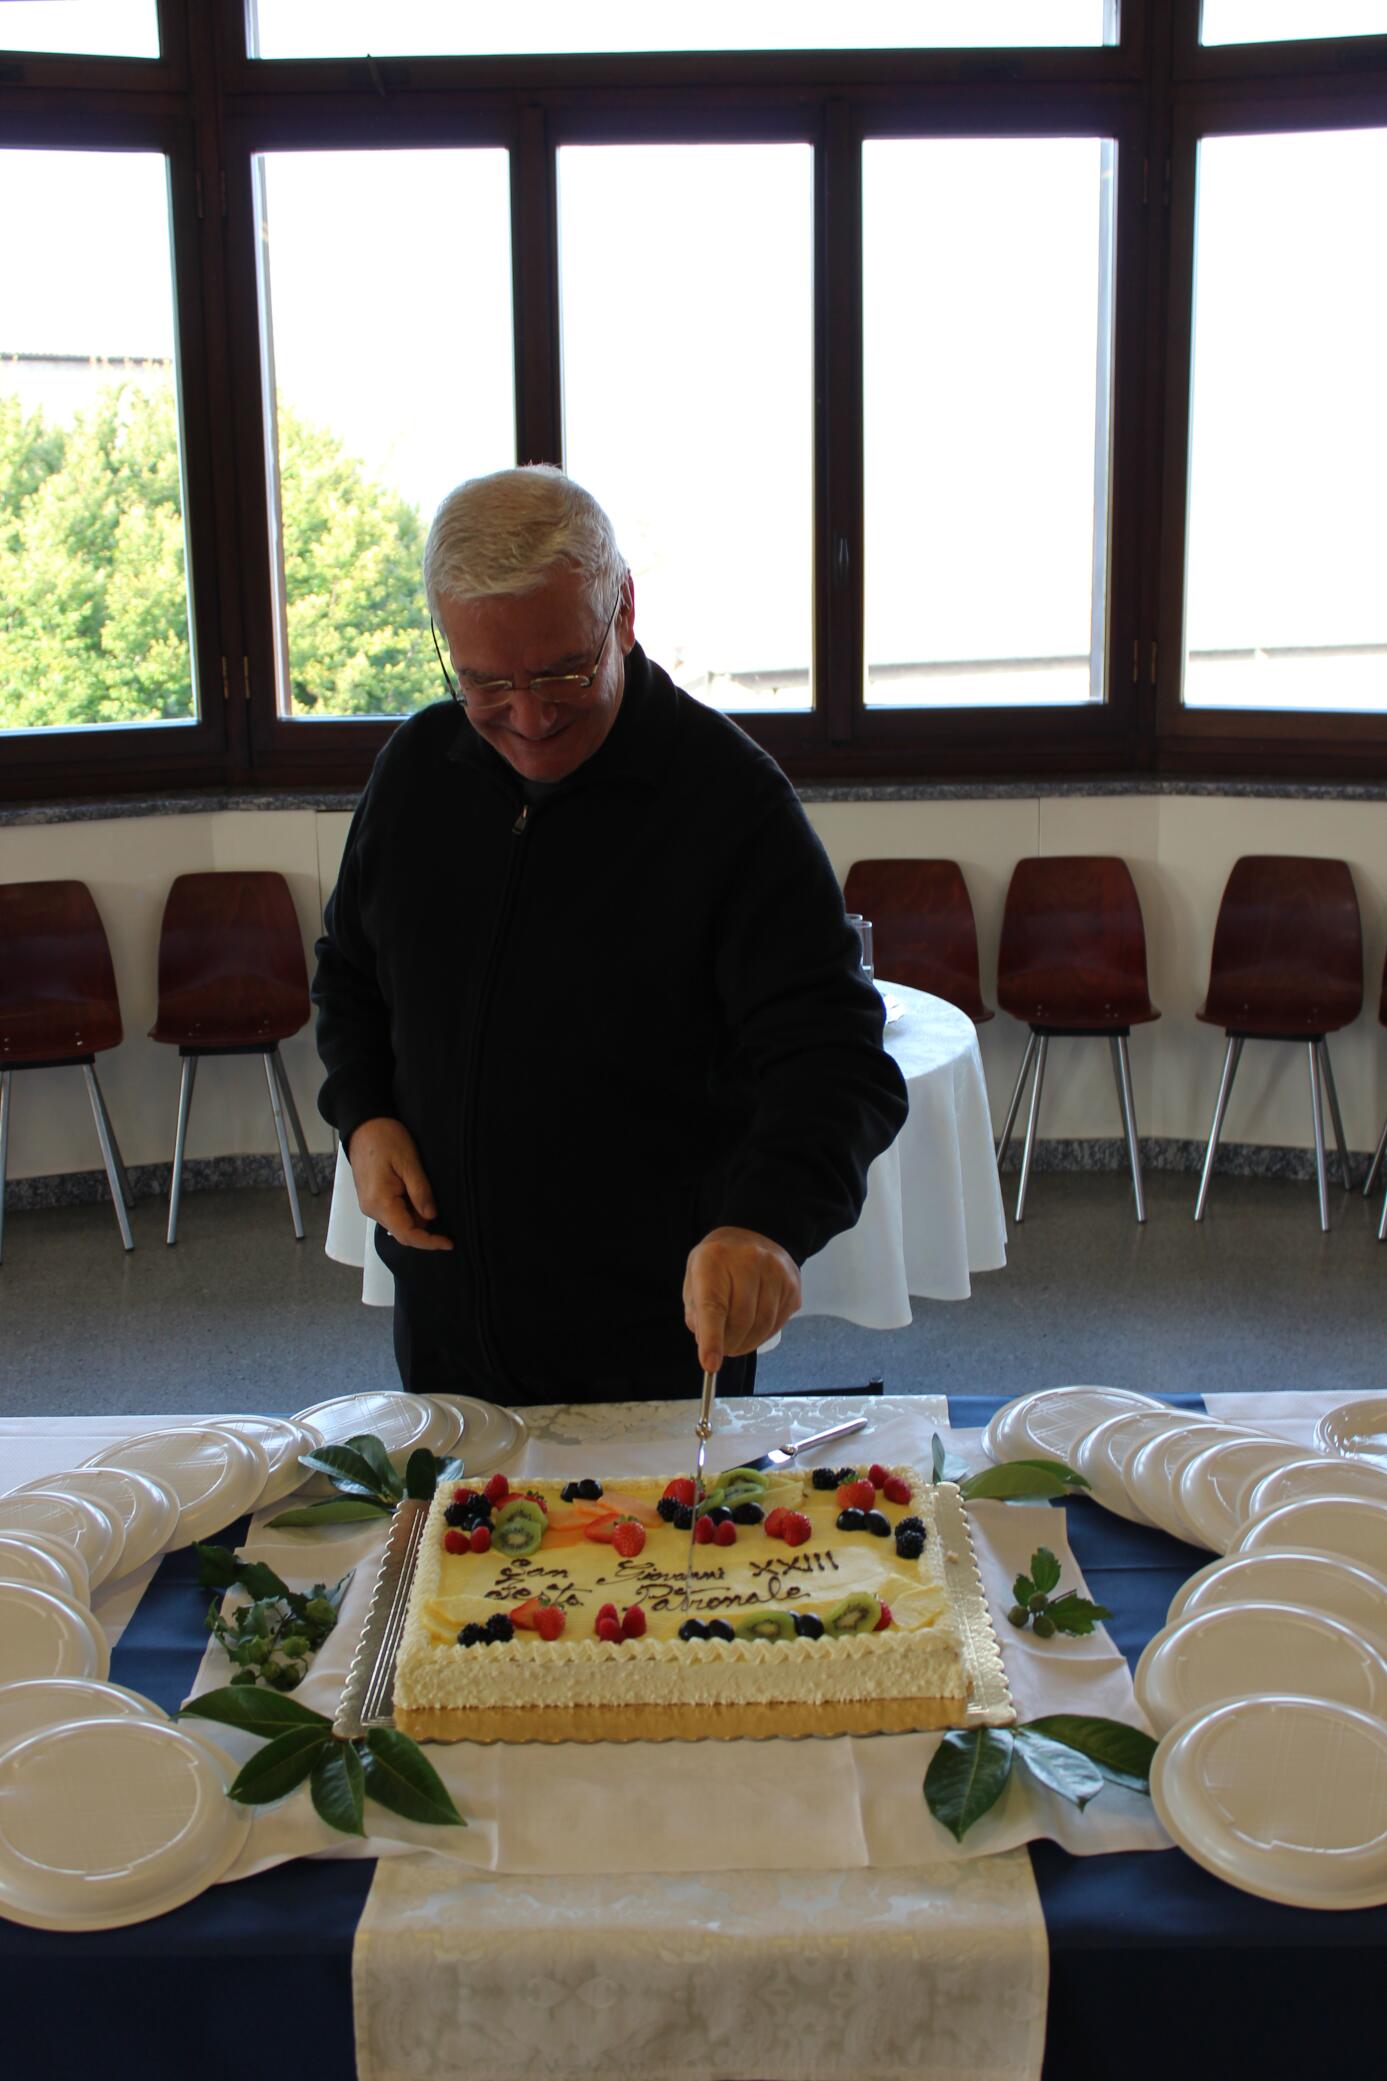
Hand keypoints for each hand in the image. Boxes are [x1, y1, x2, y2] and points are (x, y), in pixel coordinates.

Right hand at [346, 1117, 452, 1250]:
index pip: (407, 1234)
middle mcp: (371, 1209)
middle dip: (426, 1229)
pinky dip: (409, 1209)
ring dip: (418, 1217)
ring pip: (399, 1222)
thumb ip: (420, 1192)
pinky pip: (394, 1212)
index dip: (429, 1242)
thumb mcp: (409, 1162)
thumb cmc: (385, 1139)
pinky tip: (419, 1194)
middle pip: (403, 1232)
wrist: (363, 1125)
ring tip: (431, 1196)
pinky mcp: (372, 1198)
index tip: (449, 1242)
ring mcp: (370, 1204)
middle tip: (446, 1213)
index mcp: (380, 1202)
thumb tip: (431, 1217)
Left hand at [683, 1226, 801, 1373]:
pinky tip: (753, 1327)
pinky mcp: (792, 1284)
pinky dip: (762, 1334)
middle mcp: (748, 1260)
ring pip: (763, 1325)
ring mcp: (775, 1271)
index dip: (712, 1338)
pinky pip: (778, 1322)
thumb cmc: (717, 1263)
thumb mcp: (695, 1279)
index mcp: (714, 1259)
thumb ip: (696, 1313)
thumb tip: (708, 1345)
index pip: (713, 1306)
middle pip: (741, 1320)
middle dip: (729, 1344)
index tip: (710, 1365)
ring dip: (747, 1343)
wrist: (752, 1233)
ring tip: (736, 1342)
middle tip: (723, 1350)